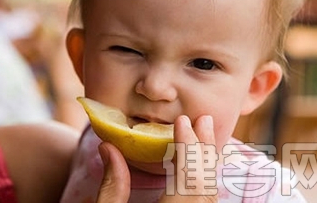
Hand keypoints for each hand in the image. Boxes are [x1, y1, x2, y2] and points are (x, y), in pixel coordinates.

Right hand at [96, 115, 217, 202]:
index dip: (188, 149)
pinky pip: (204, 199)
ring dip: (205, 162)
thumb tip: (108, 146)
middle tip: (204, 121)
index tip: (183, 121)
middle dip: (204, 150)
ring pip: (209, 193)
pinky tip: (197, 161)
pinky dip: (202, 178)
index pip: (189, 180)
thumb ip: (111, 188)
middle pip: (205, 185)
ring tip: (202, 135)